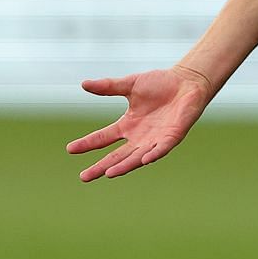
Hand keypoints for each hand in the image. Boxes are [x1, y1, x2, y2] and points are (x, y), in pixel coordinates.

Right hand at [66, 65, 215, 181]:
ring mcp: (155, 139)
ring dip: (123, 166)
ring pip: (136, 157)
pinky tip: (144, 160)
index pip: (104, 138)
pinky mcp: (172, 137)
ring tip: (108, 173)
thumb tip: (83, 84)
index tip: (70, 149)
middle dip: (101, 166)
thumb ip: (109, 87)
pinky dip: (153, 155)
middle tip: (84, 177)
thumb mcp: (130, 84)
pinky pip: (161, 149)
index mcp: (128, 125)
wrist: (187, 81)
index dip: (88, 143)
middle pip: (117, 155)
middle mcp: (139, 137)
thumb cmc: (160, 83)